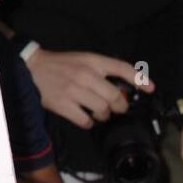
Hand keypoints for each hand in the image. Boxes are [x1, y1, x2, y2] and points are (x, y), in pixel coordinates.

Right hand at [24, 49, 151, 129]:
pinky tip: (83, 117)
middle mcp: (85, 74)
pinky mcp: (63, 104)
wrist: (31, 67)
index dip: (140, 80)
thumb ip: (102, 71)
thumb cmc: (61, 64)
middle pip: (115, 97)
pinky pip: (85, 121)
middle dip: (119, 106)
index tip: (150, 89)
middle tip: (115, 108)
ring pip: (102, 110)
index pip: (122, 68)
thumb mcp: (83, 60)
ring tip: (98, 113)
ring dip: (103, 115)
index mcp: (92, 61)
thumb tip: (122, 91)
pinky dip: (88, 122)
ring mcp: (73, 90)